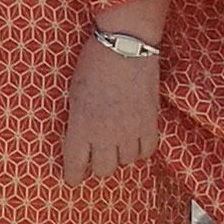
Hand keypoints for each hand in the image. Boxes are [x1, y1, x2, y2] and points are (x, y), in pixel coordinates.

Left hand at [61, 32, 163, 184]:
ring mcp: (130, 130)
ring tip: (116, 143)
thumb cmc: (94, 62)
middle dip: (97, 165)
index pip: (75, 165)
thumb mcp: (73, 92)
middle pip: (103, 170)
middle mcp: (106, 134)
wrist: (125, 46)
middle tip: (96, 156)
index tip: (73, 177)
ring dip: (119, 155)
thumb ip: (76, 119)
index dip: (73, 175)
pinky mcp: (150, 122)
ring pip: (126, 162)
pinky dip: (140, 149)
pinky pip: (147, 151)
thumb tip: (76, 138)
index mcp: (81, 126)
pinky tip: (135, 140)